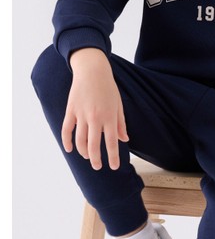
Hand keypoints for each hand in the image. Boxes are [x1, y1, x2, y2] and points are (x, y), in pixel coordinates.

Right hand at [61, 48, 128, 170]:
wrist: (92, 71)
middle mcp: (95, 118)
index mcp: (110, 116)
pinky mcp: (71, 110)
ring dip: (83, 152)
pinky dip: (67, 142)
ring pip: (80, 140)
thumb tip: (124, 140)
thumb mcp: (118, 104)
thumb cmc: (108, 88)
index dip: (113, 157)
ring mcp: (82, 114)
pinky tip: (70, 149)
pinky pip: (66, 130)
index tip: (114, 167)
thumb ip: (121, 123)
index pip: (111, 142)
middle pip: (94, 145)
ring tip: (88, 157)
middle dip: (96, 160)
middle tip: (98, 166)